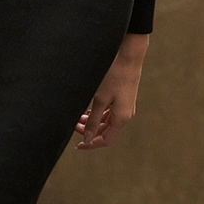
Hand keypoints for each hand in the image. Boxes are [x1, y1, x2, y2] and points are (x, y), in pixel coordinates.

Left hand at [77, 34, 148, 149]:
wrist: (129, 58)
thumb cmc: (114, 77)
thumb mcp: (100, 99)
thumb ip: (92, 121)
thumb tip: (87, 139)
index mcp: (121, 119)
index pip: (105, 140)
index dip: (91, 144)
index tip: (78, 145)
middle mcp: (125, 116)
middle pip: (105, 131)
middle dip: (89, 131)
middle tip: (74, 125)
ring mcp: (125, 108)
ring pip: (106, 122)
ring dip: (92, 122)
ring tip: (78, 117)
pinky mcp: (123, 100)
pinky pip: (109, 113)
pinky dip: (98, 114)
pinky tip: (88, 110)